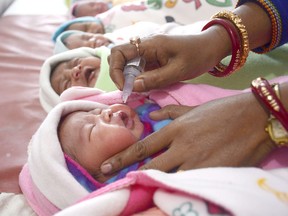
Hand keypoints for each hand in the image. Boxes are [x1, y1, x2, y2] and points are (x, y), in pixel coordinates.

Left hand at [100, 92, 275, 173]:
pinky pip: (189, 184)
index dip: (122, 157)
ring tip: (139, 189)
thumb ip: (171, 112)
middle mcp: (181, 146)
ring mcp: (197, 161)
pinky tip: (169, 192)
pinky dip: (177, 188)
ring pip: (167, 177)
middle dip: (128, 173)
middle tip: (109, 180)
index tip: (106, 165)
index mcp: (176, 129)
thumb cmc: (222, 111)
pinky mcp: (212, 171)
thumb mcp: (194, 108)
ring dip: (153, 184)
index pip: (143, 146)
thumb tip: (153, 115)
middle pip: (150, 164)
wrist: (253, 117)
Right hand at [108, 33, 229, 91]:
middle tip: (130, 90)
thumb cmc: (197, 56)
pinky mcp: (153, 59)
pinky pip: (138, 68)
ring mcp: (148, 53)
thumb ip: (155, 79)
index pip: (118, 53)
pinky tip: (145, 87)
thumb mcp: (178, 70)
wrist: (211, 48)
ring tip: (138, 90)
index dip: (115, 70)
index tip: (125, 87)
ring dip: (128, 78)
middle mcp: (145, 47)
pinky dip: (137, 79)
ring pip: (128, 64)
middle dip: (120, 75)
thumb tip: (133, 87)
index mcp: (149, 45)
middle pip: (119, 58)